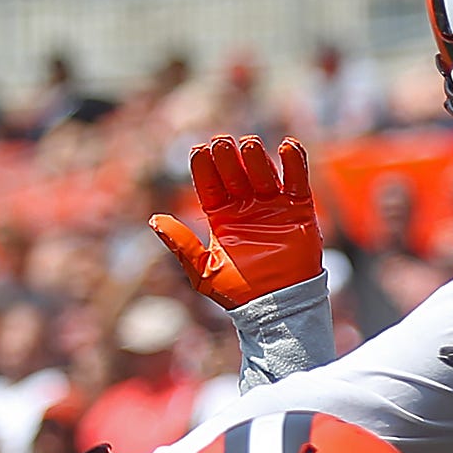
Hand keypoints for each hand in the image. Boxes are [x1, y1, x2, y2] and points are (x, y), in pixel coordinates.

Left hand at [151, 136, 323, 313]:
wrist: (276, 309)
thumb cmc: (238, 292)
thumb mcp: (202, 271)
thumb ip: (181, 245)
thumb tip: (153, 220)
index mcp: (221, 216)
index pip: (210, 183)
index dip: (204, 166)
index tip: (199, 150)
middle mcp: (246, 206)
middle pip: (234, 172)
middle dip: (227, 156)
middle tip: (222, 143)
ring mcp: (272, 206)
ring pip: (263, 172)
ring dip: (255, 157)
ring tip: (249, 146)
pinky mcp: (298, 210)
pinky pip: (297, 181)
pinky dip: (295, 162)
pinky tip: (286, 146)